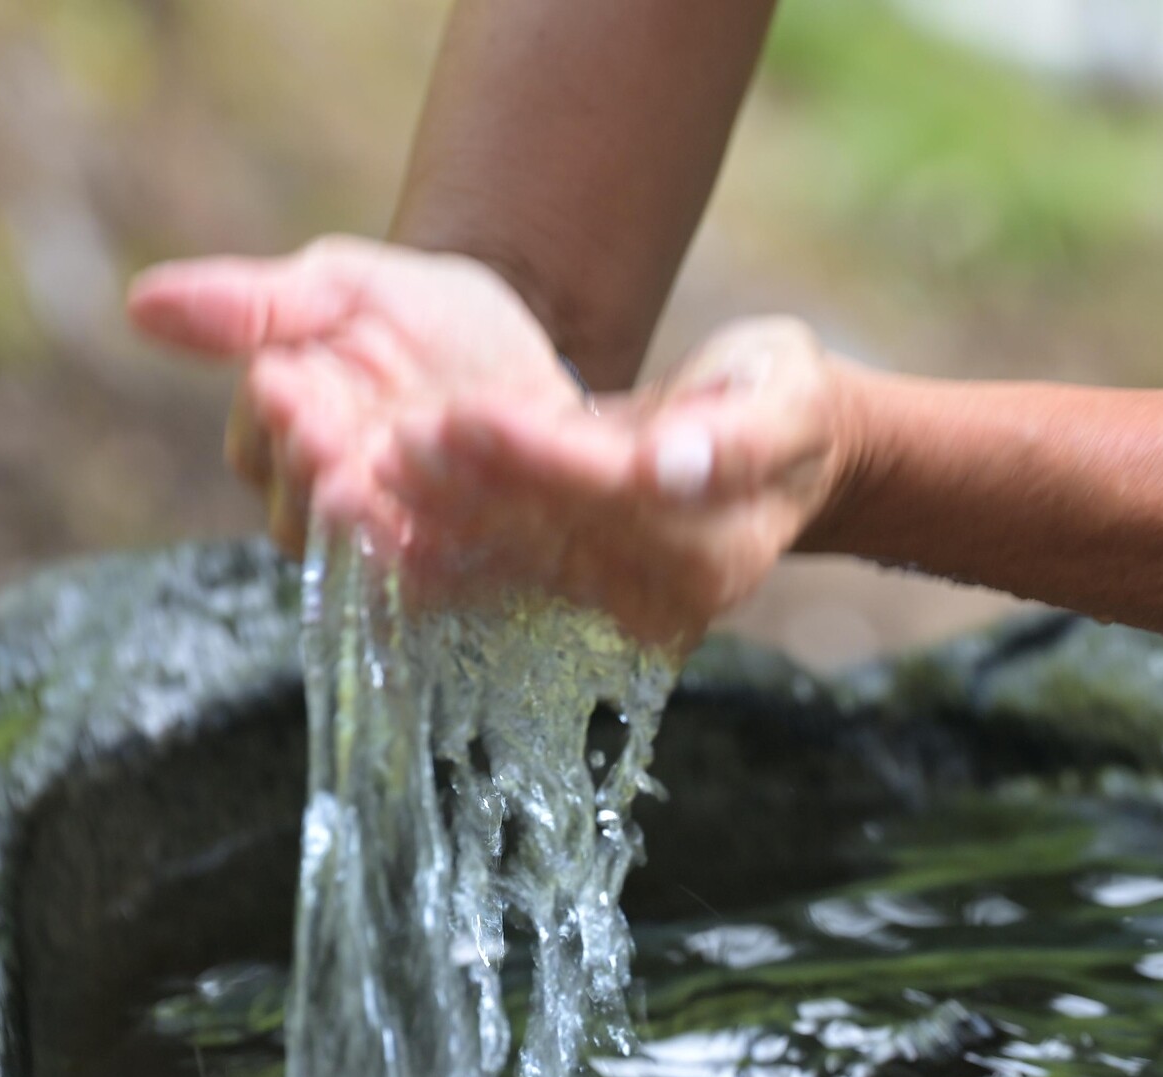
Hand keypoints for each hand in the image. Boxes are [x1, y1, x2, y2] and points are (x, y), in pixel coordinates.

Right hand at [126, 234, 583, 553]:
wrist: (533, 360)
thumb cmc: (429, 315)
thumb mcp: (348, 288)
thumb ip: (255, 304)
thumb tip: (138, 305)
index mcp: (284, 422)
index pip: (257, 439)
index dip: (272, 419)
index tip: (286, 390)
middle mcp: (319, 491)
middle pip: (296, 510)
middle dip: (315, 480)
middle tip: (336, 450)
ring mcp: (378, 536)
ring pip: (344, 558)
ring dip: (360, 532)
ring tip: (382, 502)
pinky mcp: (437, 572)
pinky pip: (413, 587)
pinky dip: (421, 569)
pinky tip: (441, 544)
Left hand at [381, 315, 851, 649]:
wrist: (784, 449)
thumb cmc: (785, 403)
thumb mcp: (787, 397)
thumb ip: (739, 433)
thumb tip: (673, 464)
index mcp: (721, 545)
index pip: (614, 493)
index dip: (540, 455)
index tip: (467, 415)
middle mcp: (670, 586)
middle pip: (554, 529)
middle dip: (470, 484)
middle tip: (395, 435)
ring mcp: (624, 594)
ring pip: (517, 549)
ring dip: (442, 512)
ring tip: (375, 462)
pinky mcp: (585, 584)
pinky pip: (505, 561)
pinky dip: (446, 531)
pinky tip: (391, 504)